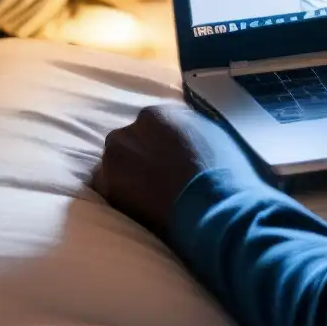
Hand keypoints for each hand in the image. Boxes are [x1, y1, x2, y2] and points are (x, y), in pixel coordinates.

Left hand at [91, 102, 255, 238]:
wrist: (211, 210)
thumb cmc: (220, 172)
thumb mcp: (211, 135)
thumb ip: (186, 128)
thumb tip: (179, 135)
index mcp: (154, 115)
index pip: (149, 126)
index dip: (159, 145)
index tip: (168, 160)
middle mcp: (127, 131)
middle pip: (127, 143)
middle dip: (138, 158)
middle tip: (157, 180)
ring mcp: (113, 160)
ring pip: (114, 166)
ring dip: (126, 177)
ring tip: (147, 197)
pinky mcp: (106, 189)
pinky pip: (106, 189)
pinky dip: (118, 196)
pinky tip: (139, 208)